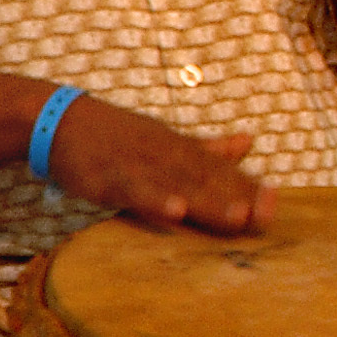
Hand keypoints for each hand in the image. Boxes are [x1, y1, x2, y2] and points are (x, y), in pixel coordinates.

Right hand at [43, 97, 270, 233]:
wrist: (60, 120)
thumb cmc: (117, 136)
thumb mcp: (166, 139)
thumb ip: (207, 147)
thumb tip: (249, 141)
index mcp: (181, 148)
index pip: (221, 170)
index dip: (248, 186)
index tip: (276, 203)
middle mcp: (167, 154)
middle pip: (208, 178)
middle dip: (239, 196)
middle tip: (268, 214)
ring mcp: (140, 164)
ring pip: (178, 184)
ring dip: (209, 200)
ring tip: (238, 217)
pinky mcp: (110, 176)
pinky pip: (136, 189)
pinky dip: (155, 199)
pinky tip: (175, 211)